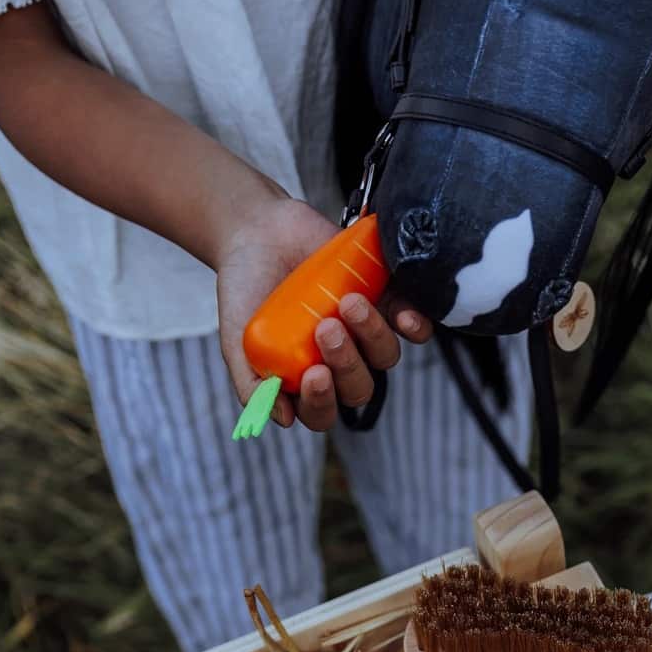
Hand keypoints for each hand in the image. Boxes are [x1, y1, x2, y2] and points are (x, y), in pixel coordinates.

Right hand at [215, 193, 432, 431]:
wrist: (260, 232)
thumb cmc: (247, 288)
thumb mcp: (238, 337)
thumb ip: (252, 381)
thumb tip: (284, 420)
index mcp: (305, 380)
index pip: (322, 412)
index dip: (323, 401)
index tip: (314, 373)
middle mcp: (340, 363)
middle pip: (358, 387)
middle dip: (347, 363)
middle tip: (326, 328)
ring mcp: (364, 334)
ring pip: (385, 357)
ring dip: (373, 336)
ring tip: (349, 302)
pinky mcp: (385, 301)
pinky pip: (412, 324)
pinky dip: (414, 324)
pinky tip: (403, 316)